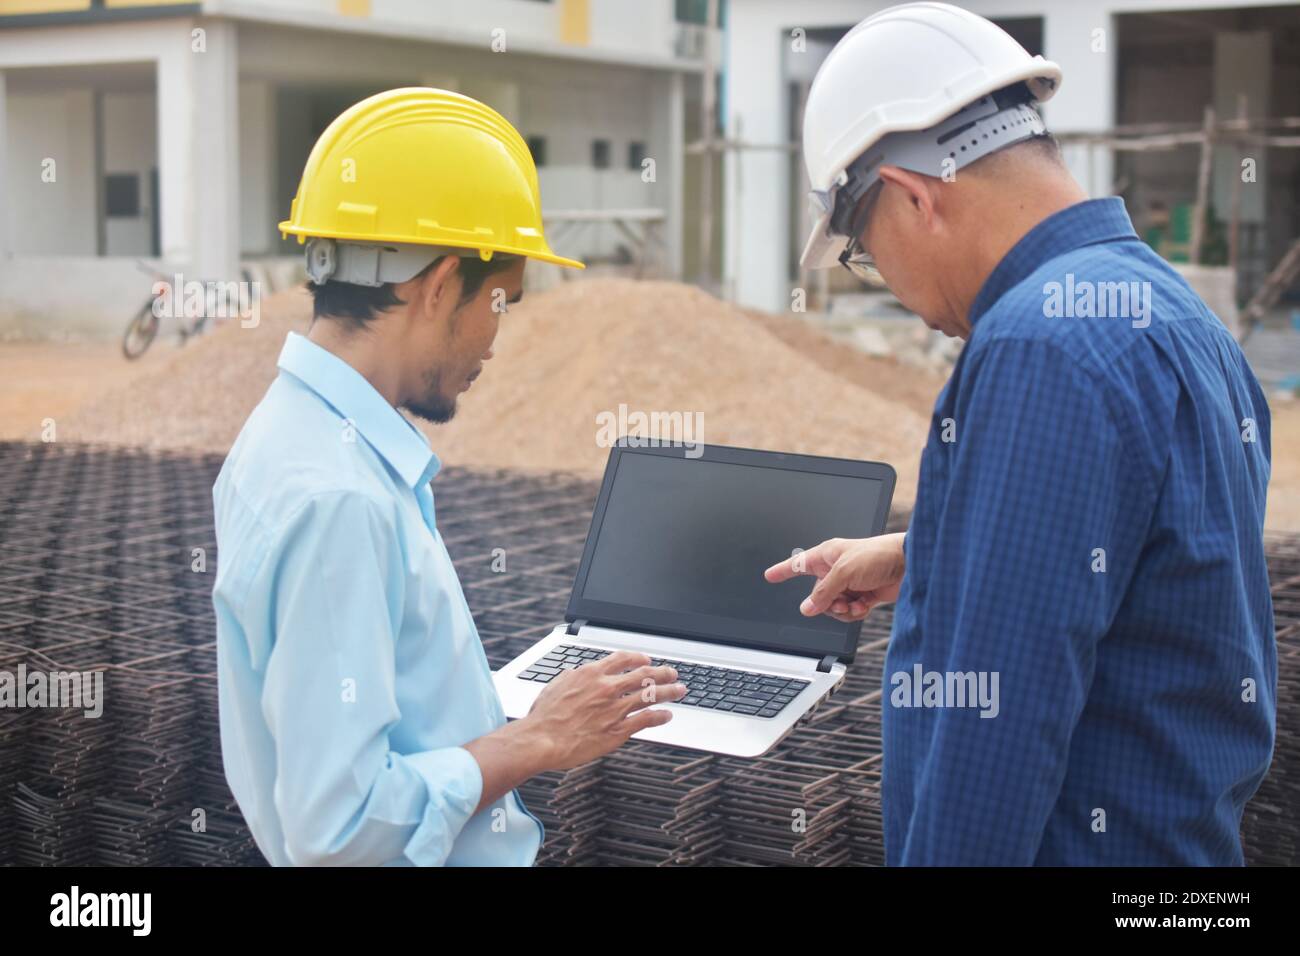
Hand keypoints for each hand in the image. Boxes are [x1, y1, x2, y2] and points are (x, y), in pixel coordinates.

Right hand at [523, 651, 685, 769]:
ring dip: (669, 691)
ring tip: (680, 690)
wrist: (541, 739)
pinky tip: (667, 715)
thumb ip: (573, 677)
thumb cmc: (544, 716)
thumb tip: (578, 673)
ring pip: (650, 695)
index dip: (639, 658)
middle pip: (643, 674)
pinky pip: (646, 720)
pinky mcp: (617, 730)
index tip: (647, 660)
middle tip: (673, 673)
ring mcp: (614, 709)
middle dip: (663, 672)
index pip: (622, 659)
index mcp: (591, 674)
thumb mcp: (556, 686)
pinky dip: (660, 716)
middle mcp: (607, 688)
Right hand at [764, 533, 905, 621]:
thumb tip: (807, 609)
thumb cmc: (878, 555)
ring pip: (833, 606)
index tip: (770, 576)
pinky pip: (849, 611)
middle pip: (817, 595)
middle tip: (839, 601)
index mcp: (827, 555)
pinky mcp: (864, 595)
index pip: (798, 563)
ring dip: (843, 609)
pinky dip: (856, 612)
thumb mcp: (844, 572)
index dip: (783, 570)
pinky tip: (865, 605)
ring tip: (856, 603)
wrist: (910, 565)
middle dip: (827, 603)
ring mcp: (850, 583)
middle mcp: (836, 569)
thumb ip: (823, 592)